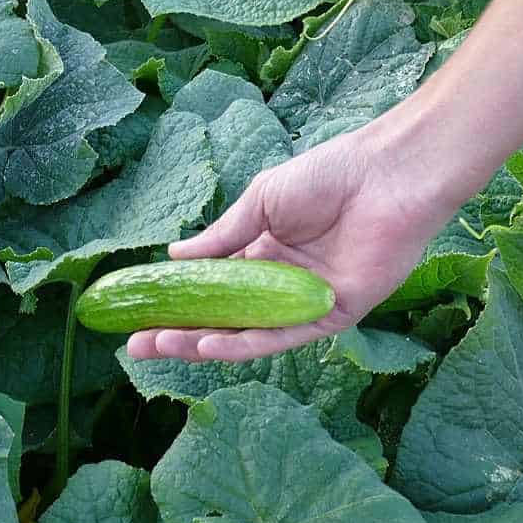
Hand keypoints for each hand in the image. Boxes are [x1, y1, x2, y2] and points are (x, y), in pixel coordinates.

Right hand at [126, 117, 455, 362]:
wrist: (386, 175)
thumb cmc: (328, 176)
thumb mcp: (261, 201)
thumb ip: (222, 236)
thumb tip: (175, 257)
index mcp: (265, 252)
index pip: (213, 287)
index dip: (176, 301)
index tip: (137, 312)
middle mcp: (282, 283)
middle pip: (224, 317)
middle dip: (178, 332)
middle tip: (135, 345)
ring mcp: (306, 302)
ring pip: (247, 333)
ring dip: (203, 343)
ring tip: (160, 346)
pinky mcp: (334, 315)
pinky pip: (283, 336)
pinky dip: (245, 343)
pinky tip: (209, 345)